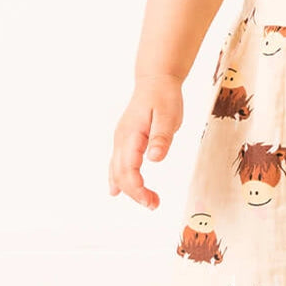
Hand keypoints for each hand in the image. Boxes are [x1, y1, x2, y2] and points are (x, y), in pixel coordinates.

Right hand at [108, 75, 183, 209]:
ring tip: (147, 201)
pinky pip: (116, 164)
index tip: (151, 201)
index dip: (137, 189)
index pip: (128, 170)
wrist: (155, 81)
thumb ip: (162, 137)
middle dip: (136, 193)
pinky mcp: (125, 140)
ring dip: (129, 189)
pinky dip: (118, 179)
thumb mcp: (168, 115)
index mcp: (131, 135)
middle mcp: (121, 140)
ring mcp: (120, 140)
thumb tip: (155, 159)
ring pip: (117, 171)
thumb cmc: (163, 96)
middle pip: (121, 175)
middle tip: (154, 205)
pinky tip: (117, 191)